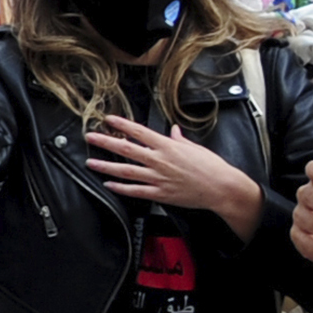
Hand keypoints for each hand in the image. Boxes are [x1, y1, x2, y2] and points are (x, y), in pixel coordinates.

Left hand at [85, 115, 257, 230]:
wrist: (222, 188)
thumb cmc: (211, 167)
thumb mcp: (195, 148)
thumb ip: (179, 139)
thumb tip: (173, 130)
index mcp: (168, 146)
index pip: (139, 132)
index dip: (122, 125)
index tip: (108, 119)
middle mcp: (160, 161)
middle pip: (126, 149)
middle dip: (105, 142)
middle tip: (90, 137)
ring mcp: (158, 178)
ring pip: (126, 171)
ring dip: (106, 166)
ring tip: (91, 162)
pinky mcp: (160, 193)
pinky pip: (135, 190)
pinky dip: (120, 188)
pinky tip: (108, 184)